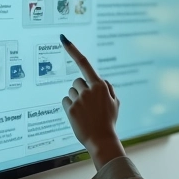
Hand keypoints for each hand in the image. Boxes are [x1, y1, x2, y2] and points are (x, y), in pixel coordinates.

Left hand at [60, 35, 125, 169]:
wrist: (102, 140)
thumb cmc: (109, 121)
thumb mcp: (115, 103)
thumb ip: (107, 88)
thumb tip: (99, 80)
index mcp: (100, 85)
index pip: (84, 63)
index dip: (73, 50)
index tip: (63, 38)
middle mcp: (89, 89)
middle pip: (77, 82)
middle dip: (81, 90)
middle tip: (88, 105)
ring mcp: (79, 99)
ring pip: (71, 92)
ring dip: (76, 99)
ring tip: (85, 113)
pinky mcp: (71, 108)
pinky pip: (66, 102)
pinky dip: (70, 108)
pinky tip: (78, 116)